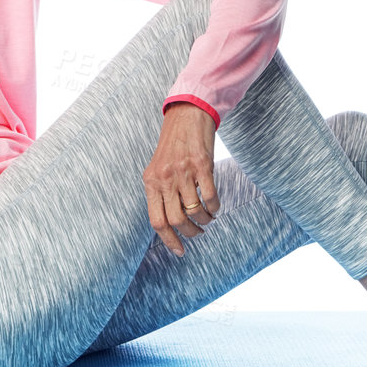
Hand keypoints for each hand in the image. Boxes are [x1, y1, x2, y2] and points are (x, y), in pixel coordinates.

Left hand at [142, 102, 221, 256]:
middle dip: (190, 233)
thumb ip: (160, 192)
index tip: (179, 251)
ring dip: (204, 220)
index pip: (156, 221)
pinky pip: (210, 196)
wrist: (188, 115)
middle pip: (176, 220)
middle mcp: (165, 178)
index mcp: (151, 182)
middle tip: (198, 232)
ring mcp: (184, 172)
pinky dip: (214, 207)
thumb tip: (168, 223)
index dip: (169, 240)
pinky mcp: (203, 165)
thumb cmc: (173, 145)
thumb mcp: (158, 169)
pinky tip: (215, 207)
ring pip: (194, 211)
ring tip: (208, 218)